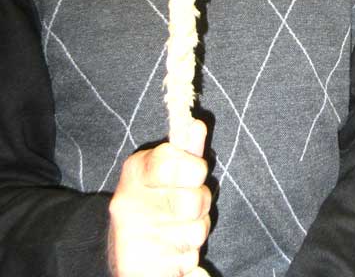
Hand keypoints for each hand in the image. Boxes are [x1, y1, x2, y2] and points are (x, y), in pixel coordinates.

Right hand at [108, 119, 211, 276]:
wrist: (119, 245)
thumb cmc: (152, 197)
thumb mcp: (164, 168)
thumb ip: (184, 150)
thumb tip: (197, 125)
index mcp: (136, 172)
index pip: (170, 161)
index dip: (193, 167)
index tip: (198, 171)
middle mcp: (128, 204)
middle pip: (194, 201)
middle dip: (201, 202)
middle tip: (191, 204)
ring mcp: (132, 240)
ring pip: (196, 233)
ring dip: (196, 231)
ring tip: (180, 228)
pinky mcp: (139, 269)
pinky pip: (189, 264)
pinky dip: (188, 261)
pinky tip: (174, 253)